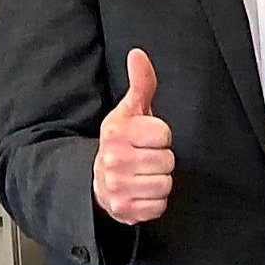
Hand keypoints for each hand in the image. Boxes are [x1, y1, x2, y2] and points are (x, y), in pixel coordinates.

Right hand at [92, 48, 174, 225]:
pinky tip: (141, 192)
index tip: (148, 138)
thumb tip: (138, 54)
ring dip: (159, 181)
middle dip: (161, 160)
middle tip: (144, 159)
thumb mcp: (130, 111)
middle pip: (167, 161)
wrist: (97, 180)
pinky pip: (159, 205)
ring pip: (165, 183)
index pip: (163, 134)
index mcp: (115, 133)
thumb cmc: (121, 143)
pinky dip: (154, 201)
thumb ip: (141, 83)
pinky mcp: (123, 210)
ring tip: (143, 175)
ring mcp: (116, 187)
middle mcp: (112, 160)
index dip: (161, 136)